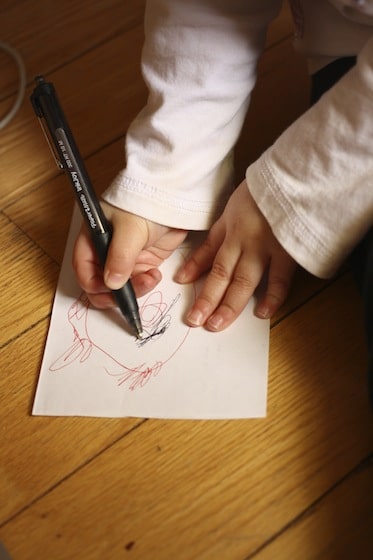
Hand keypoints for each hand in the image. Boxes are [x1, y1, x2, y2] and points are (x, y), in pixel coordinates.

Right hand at [73, 201, 187, 309]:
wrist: (173, 197)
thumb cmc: (145, 203)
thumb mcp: (130, 230)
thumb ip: (120, 257)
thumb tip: (112, 284)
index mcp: (93, 237)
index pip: (83, 267)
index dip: (92, 283)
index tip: (109, 291)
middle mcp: (105, 249)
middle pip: (99, 282)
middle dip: (113, 293)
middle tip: (128, 297)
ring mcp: (124, 257)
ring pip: (120, 286)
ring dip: (133, 290)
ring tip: (149, 279)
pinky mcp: (142, 261)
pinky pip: (137, 282)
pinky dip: (144, 285)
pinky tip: (154, 276)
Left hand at [175, 180, 295, 330]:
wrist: (297, 176)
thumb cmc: (268, 188)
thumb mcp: (237, 202)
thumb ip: (224, 227)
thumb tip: (207, 250)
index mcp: (231, 226)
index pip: (208, 251)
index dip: (193, 267)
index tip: (180, 282)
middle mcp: (243, 240)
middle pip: (221, 273)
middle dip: (206, 299)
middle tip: (193, 320)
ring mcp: (265, 248)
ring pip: (243, 281)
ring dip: (228, 305)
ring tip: (215, 325)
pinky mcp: (288, 252)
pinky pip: (279, 279)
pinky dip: (272, 297)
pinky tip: (261, 313)